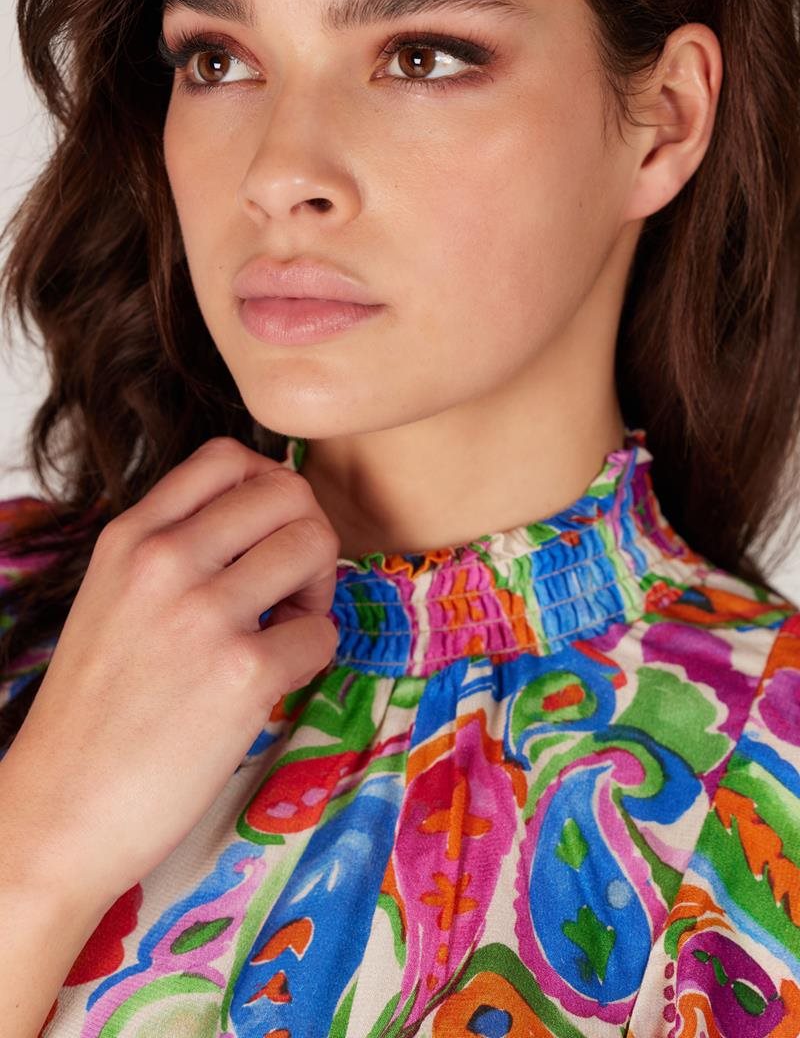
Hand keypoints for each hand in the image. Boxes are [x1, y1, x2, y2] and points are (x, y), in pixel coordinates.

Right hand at [1, 436, 339, 909]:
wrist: (62, 812)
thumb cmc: (95, 711)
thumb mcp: (111, 597)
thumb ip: (172, 547)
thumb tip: (261, 510)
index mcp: (130, 536)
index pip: (227, 457)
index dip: (269, 487)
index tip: (267, 534)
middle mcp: (165, 560)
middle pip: (287, 491)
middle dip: (306, 534)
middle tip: (291, 586)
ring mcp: (205, 614)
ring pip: (316, 544)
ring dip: (319, 588)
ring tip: (287, 628)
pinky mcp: (244, 674)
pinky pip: (324, 631)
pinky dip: (315, 654)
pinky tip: (276, 680)